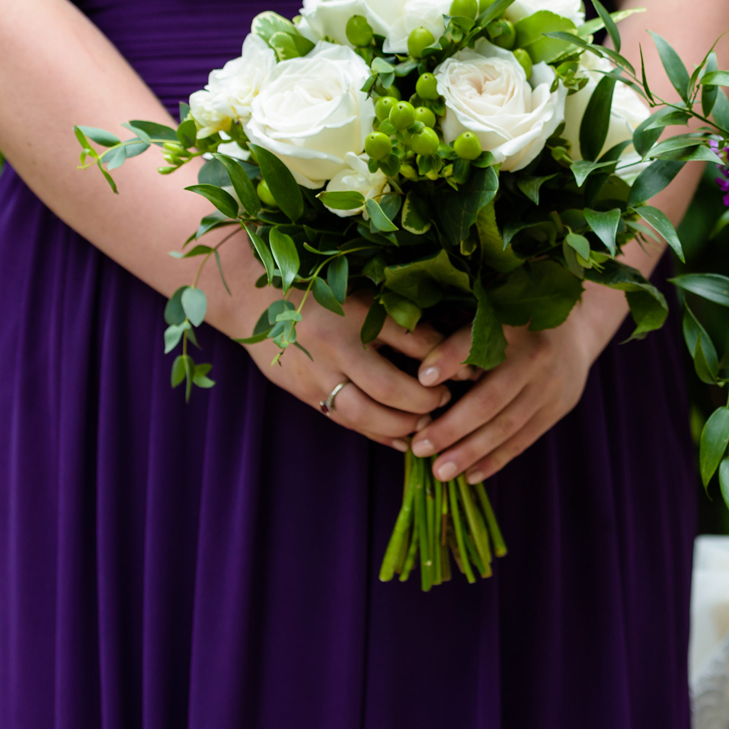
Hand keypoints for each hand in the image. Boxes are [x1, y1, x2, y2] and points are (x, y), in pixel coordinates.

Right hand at [240, 294, 448, 449]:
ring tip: (428, 422)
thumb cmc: (318, 290)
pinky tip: (404, 439)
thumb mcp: (359, 290)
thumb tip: (448, 340)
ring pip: (368, 415)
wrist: (253, 301)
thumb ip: (396, 313)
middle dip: (428, 400)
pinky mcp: (306, 394)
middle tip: (448, 399)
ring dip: (404, 424)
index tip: (475, 367)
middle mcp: (336, 345)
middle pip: (392, 388)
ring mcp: (317, 374)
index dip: (449, 357)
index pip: (414, 339)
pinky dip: (380, 434)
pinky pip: (349, 423)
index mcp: (356, 311)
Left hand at [405, 287, 626, 483]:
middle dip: (451, 427)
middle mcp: (535, 354)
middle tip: (419, 446)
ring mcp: (551, 384)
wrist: (574, 331)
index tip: (421, 379)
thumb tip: (413, 368)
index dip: (449, 359)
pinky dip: (495, 460)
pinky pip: (523, 439)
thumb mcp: (490, 315)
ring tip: (439, 470)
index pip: (477, 341)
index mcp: (511, 322)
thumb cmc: (511, 324)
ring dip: (470, 452)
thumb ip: (456, 334)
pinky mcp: (558, 407)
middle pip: (489, 397)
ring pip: (506, 425)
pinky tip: (470, 475)